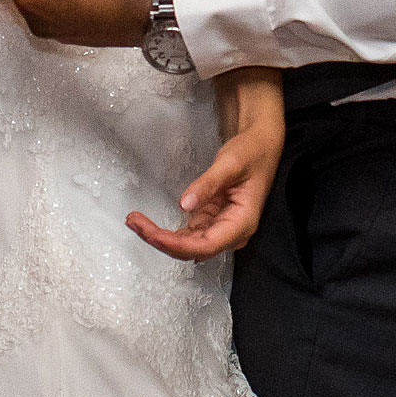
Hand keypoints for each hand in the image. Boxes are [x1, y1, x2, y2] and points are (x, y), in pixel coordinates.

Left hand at [128, 117, 281, 260]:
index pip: (206, 245)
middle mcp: (232, 232)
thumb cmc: (252, 153)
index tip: (153, 234)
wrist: (261, 147)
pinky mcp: (211, 221)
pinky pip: (187, 235)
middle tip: (134, 223)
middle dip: (161, 241)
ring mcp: (221, 228)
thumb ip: (208, 184)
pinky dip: (167, 232)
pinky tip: (148, 224)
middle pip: (193, 249)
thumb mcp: (231, 163)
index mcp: (242, 222)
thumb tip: (185, 204)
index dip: (177, 245)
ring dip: (160, 238)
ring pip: (187, 245)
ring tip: (135, 222)